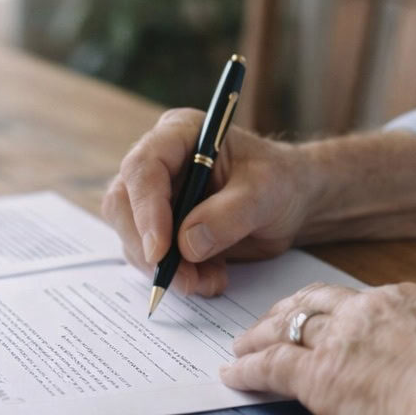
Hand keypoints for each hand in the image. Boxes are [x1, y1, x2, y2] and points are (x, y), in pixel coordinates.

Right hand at [101, 108, 312, 295]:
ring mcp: (157, 196)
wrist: (292, 202)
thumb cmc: (280, 181)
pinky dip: (178, 276)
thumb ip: (229, 215)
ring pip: (133, 237)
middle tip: (183, 279)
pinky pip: (152, 258)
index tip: (160, 251)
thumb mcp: (266, 193)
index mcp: (180, 134)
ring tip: (209, 281)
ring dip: (166, 269)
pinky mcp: (162, 228)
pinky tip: (211, 279)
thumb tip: (187, 245)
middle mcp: (160, 162)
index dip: (146, 209)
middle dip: (148, 249)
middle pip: (123, 205)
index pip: (144, 167)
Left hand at [222, 282, 415, 414]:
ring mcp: (343, 340)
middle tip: (272, 318)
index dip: (343, 310)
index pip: (370, 302)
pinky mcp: (319, 374)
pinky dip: (248, 370)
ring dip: (261, 336)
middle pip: (320, 303)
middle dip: (292, 310)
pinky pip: (271, 366)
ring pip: (288, 328)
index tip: (333, 315)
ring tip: (244, 345)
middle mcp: (374, 312)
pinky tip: (232, 376)